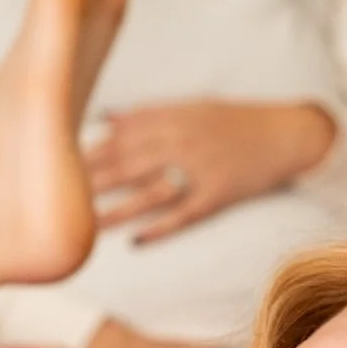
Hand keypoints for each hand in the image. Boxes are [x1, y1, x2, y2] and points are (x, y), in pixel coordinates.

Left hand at [84, 98, 337, 241]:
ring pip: (150, 192)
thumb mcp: (192, 107)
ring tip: (89, 223)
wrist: (287, 133)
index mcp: (174, 116)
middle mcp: (184, 141)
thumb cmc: (235, 120)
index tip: (59, 162)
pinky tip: (135, 241)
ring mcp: (201, 169)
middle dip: (93, 179)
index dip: (90, 150)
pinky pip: (183, 214)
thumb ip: (148, 114)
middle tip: (59, 195)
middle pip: (129, 163)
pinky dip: (159, 228)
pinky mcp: (218, 194)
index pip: (121, 135)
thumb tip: (105, 117)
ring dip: (118, 208)